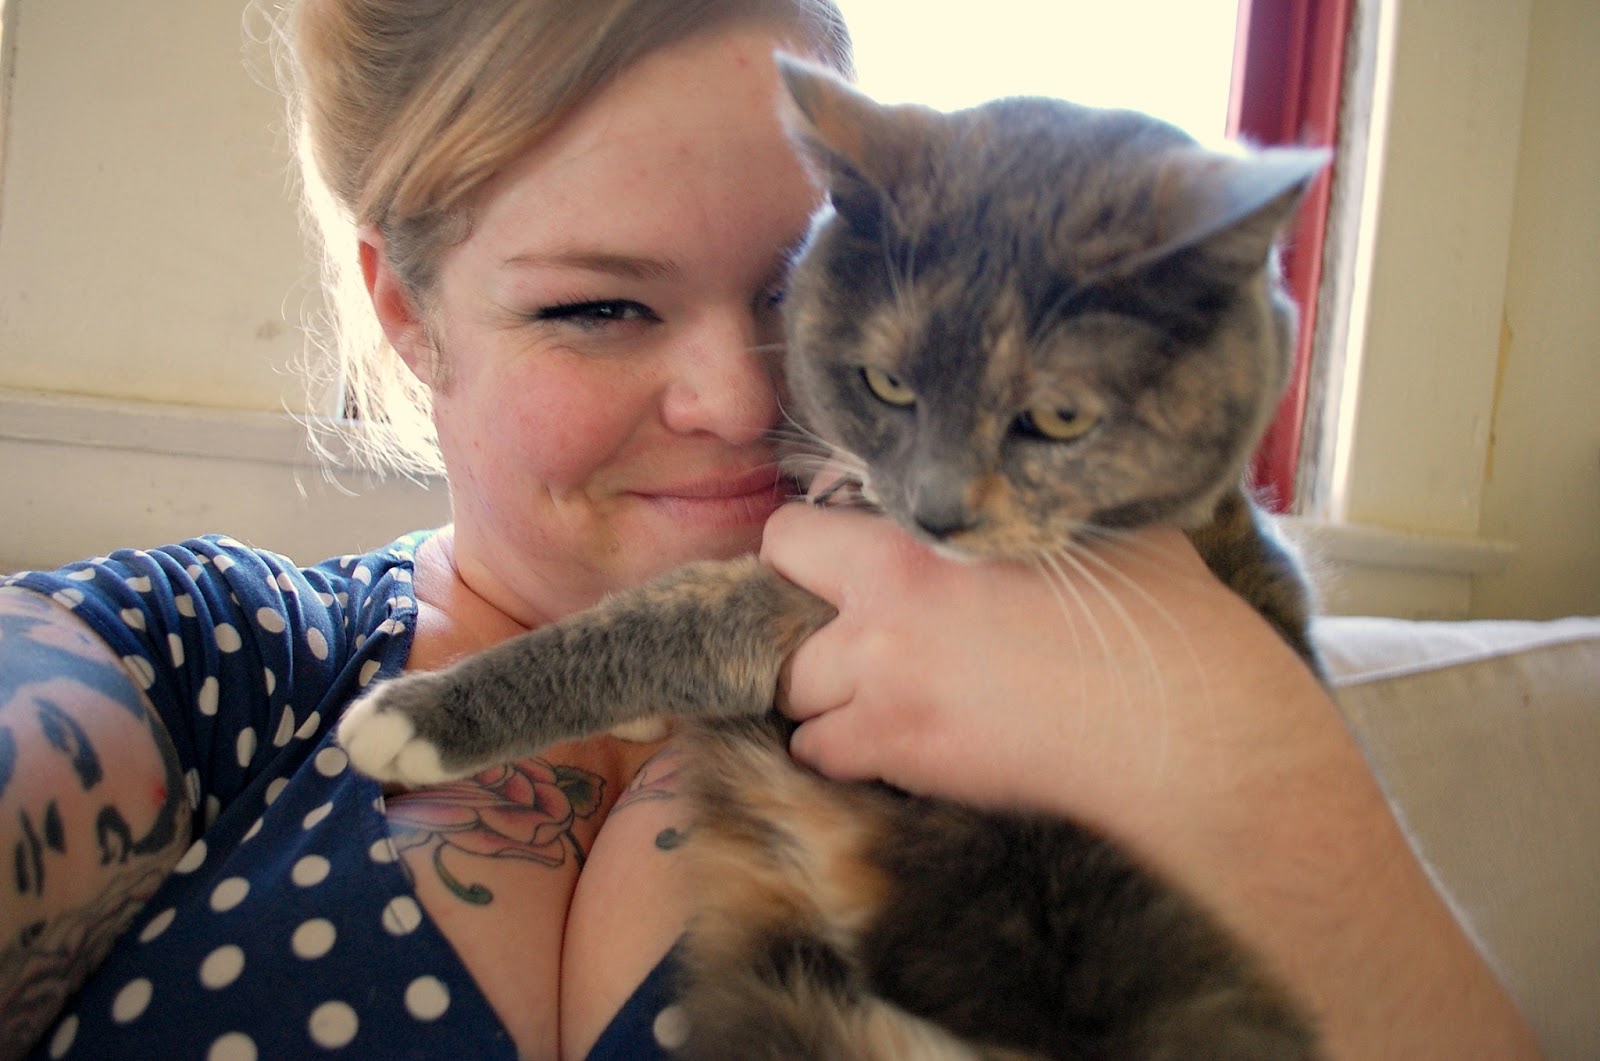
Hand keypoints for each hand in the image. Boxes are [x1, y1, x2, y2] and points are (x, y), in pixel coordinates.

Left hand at [760, 504, 1540, 1059]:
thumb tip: (1022, 476)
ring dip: (823, 693)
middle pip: (776, 621)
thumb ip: (1023, 502)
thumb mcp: (1094, 522)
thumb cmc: (1157, 618)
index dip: (808, 546)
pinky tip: (898, 737)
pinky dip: (847, 750)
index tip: (836, 557)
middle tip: (854, 628)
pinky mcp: (910, 764)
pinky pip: (828, 758)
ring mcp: (887, 700)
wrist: (1189, 728)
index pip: (790, 534)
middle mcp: (879, 624)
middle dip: (803, 624)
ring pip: (794, 700)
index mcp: (912, 550)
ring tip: (876, 688)